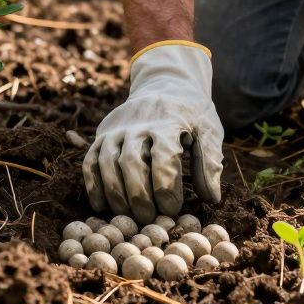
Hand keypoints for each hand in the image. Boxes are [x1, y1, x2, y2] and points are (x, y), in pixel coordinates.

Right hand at [83, 42, 222, 222]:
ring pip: (108, 164)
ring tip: (128, 218)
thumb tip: (212, 199)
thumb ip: (209, 162)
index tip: (173, 211)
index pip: (163, 159)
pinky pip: (91, 161)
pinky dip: (93, 184)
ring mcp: (116, 129)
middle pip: (132, 164)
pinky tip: (101, 206)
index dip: (166, 189)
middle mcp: (137, 125)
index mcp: (168, 124)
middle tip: (149, 220)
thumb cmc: (191, 113)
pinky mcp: (102, 134)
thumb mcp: (208, 130)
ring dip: (116, 195)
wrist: (165, 82)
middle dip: (139, 197)